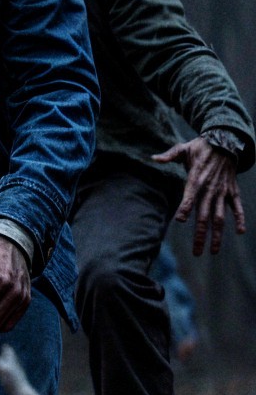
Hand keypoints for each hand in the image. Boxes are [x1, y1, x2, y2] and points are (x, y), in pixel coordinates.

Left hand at [156, 135, 246, 255]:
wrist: (225, 142)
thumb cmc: (201, 148)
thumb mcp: (184, 148)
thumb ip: (169, 155)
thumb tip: (154, 158)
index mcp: (196, 179)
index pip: (190, 196)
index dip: (186, 207)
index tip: (180, 220)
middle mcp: (210, 188)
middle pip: (205, 216)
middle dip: (200, 235)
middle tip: (197, 253)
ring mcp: (223, 192)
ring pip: (220, 217)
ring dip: (218, 235)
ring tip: (213, 251)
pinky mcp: (232, 191)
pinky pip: (237, 207)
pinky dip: (240, 218)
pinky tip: (240, 232)